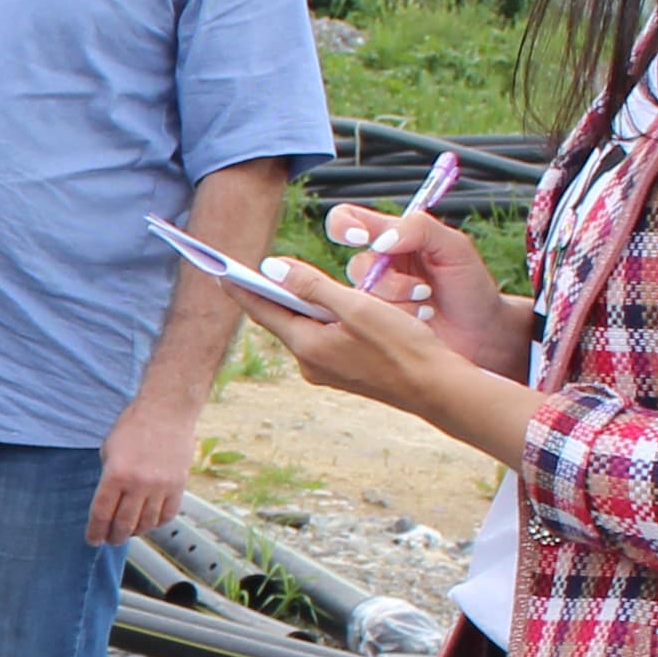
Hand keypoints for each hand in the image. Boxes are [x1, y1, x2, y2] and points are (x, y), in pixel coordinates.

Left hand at [91, 399, 201, 546]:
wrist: (166, 411)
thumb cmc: (132, 427)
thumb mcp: (109, 450)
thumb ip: (108, 478)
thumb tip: (108, 505)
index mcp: (115, 475)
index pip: (101, 514)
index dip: (95, 531)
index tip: (92, 540)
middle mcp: (138, 484)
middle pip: (124, 524)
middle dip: (114, 536)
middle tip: (110, 539)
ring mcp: (161, 487)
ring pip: (147, 523)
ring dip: (135, 532)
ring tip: (129, 532)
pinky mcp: (179, 486)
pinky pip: (167, 515)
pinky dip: (156, 523)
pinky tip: (149, 522)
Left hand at [262, 255, 476, 417]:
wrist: (437, 388)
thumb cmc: (402, 345)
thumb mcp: (357, 307)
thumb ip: (313, 286)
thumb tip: (272, 268)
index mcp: (307, 346)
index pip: (263, 310)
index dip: (241, 288)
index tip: (220, 270)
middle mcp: (310, 363)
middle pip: (282, 320)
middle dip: (270, 294)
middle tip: (249, 271)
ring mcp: (327, 371)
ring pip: (304, 329)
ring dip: (300, 305)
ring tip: (288, 282)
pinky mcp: (345, 373)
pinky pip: (323, 339)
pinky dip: (321, 319)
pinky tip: (330, 306)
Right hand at [323, 201, 515, 375]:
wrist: (483, 333)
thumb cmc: (471, 285)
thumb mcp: (455, 247)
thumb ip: (420, 228)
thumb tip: (379, 241)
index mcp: (391, 237)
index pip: (347, 219)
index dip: (343, 225)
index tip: (362, 238)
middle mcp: (377, 265)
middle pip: (356, 265)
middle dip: (390, 281)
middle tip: (423, 289)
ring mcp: (375, 297)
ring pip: (361, 296)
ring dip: (398, 303)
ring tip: (427, 307)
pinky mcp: (376, 325)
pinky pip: (368, 321)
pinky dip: (398, 321)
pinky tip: (422, 321)